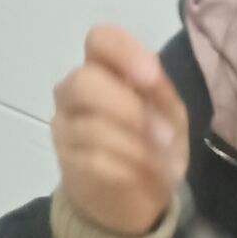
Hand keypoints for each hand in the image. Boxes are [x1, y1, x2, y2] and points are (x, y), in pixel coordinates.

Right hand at [52, 26, 188, 237]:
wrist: (137, 197)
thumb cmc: (153, 144)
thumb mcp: (170, 116)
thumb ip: (161, 93)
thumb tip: (152, 77)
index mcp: (104, 69)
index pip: (100, 40)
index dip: (124, 53)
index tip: (151, 78)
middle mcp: (75, 92)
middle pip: (83, 82)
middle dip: (129, 109)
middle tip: (165, 136)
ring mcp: (66, 128)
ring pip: (90, 127)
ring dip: (136, 147)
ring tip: (162, 163)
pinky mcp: (68, 164)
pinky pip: (94, 161)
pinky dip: (127, 169)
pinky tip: (144, 176)